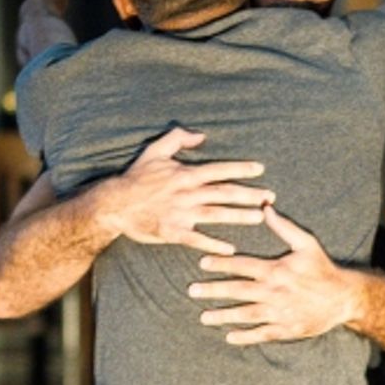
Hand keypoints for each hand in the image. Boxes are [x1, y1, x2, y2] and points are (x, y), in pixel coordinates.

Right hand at [98, 128, 273, 253]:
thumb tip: (201, 135)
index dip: (241, 168)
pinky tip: (230, 249)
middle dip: (249, 194)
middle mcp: (187, 194)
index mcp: (186, 174)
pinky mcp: (173, 232)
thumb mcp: (155, 151)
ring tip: (259, 218)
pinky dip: (214, 244)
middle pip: (225, 193)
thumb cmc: (136, 177)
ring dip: (239, 217)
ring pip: (217, 214)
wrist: (114, 204)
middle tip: (270, 197)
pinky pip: (198, 239)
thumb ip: (178, 138)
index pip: (219, 170)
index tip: (261, 169)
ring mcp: (181, 214)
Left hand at [190, 205, 358, 344]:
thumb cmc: (322, 268)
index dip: (221, 264)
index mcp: (276, 270)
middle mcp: (274, 292)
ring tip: (204, 317)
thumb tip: (265, 208)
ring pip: (245, 315)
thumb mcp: (307, 243)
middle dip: (213, 290)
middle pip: (237, 291)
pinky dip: (245, 337)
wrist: (343, 298)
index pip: (242, 266)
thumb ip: (284, 227)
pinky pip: (261, 333)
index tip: (202, 263)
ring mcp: (279, 313)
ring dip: (223, 316)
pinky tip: (229, 336)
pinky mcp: (286, 329)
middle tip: (192, 291)